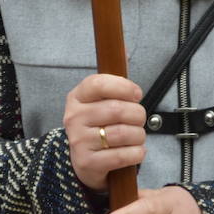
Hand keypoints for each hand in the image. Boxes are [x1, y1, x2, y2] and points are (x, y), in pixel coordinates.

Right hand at [64, 74, 145, 191]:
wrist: (84, 161)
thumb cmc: (98, 126)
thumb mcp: (99, 101)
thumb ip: (114, 81)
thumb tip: (125, 51)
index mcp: (77, 97)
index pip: (98, 83)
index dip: (123, 87)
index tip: (137, 94)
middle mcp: (74, 117)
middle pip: (117, 110)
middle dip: (137, 114)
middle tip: (139, 119)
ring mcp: (79, 141)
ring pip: (122, 133)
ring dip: (138, 135)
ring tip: (137, 136)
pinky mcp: (88, 162)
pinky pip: (122, 155)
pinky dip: (136, 153)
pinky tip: (135, 151)